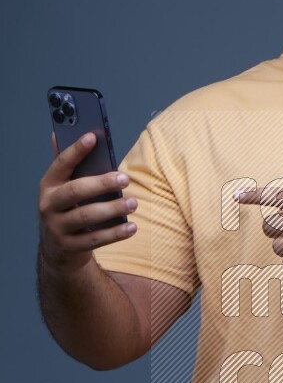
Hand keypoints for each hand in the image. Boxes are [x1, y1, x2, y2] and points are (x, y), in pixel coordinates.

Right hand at [38, 132, 136, 271]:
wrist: (58, 250)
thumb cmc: (66, 209)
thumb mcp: (62, 187)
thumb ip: (65, 164)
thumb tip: (59, 132)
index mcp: (49, 184)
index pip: (61, 163)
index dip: (76, 150)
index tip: (93, 137)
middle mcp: (49, 205)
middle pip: (76, 191)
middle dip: (102, 183)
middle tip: (125, 178)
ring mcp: (58, 227)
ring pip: (87, 216)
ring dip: (113, 209)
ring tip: (133, 203)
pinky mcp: (70, 246)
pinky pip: (96, 239)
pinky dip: (115, 233)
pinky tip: (131, 227)